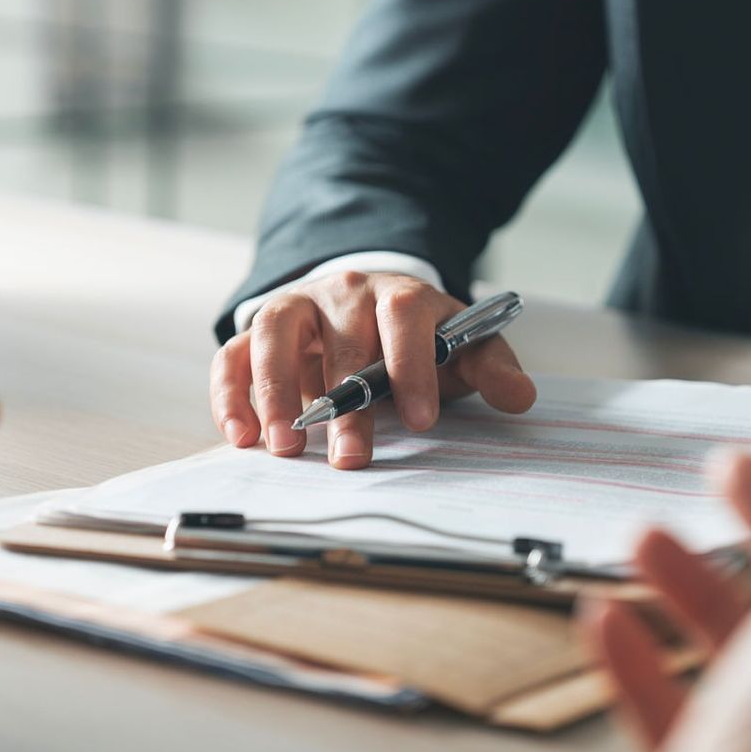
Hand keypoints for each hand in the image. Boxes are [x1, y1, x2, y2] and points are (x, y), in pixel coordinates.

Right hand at [210, 271, 535, 469]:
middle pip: (340, 340)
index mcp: (400, 294)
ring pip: (274, 334)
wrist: (371, 304)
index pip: (405, 318)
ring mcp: (296, 308)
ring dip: (274, 390)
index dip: (412, 367)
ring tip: (283, 446)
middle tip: (350, 458)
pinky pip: (233, 354)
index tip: (420, 421)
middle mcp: (343, 293)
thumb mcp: (463, 346)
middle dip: (345, 404)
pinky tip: (240, 436)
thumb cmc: (420, 338)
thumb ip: (490, 368)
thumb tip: (520, 397)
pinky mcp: (258, 332)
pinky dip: (231, 393)